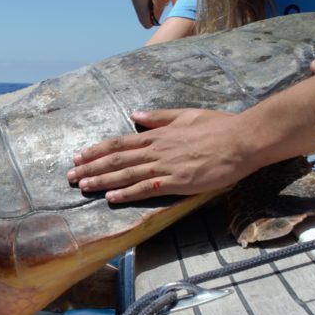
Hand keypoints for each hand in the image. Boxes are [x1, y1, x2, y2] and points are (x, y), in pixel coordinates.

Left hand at [67, 109, 255, 202]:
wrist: (243, 139)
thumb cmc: (219, 126)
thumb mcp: (185, 115)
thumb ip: (159, 118)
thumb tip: (136, 115)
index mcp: (157, 135)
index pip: (119, 143)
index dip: (96, 151)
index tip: (79, 157)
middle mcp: (156, 150)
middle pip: (116, 159)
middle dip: (90, 168)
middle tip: (70, 176)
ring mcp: (165, 166)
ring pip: (126, 174)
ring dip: (101, 181)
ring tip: (82, 187)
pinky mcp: (177, 182)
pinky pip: (146, 188)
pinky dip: (127, 193)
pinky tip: (111, 198)